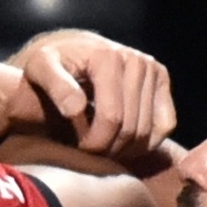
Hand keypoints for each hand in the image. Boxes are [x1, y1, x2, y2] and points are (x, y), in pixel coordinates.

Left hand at [14, 31, 176, 160]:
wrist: (69, 53)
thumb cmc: (50, 66)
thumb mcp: (40, 69)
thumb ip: (55, 86)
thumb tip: (75, 108)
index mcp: (109, 58)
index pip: (111, 118)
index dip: (94, 143)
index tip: (78, 148)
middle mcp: (137, 60)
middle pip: (131, 128)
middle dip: (108, 149)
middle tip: (88, 152)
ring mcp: (154, 70)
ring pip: (147, 131)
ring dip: (124, 150)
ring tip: (101, 147)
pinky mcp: (162, 80)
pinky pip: (165, 124)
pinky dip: (146, 143)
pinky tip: (123, 145)